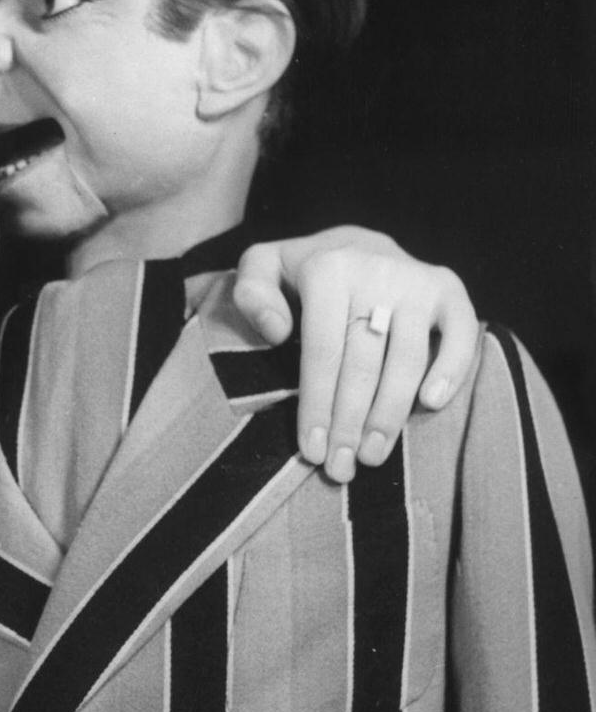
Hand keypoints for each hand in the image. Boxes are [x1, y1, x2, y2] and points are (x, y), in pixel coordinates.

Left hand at [233, 228, 478, 480]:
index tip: (312, 450)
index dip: (317, 405)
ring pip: (406, 358)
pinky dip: (451, 368)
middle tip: (340, 468)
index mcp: (328, 268)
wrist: (353, 243)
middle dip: (349, 423)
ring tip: (372, 454)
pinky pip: (460, 331)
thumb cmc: (300, 273)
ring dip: (390, 413)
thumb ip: (251, 292)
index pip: (322, 351)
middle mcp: (376, 270)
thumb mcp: (261, 268)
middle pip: (363, 363)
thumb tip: (278, 330)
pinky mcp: (448, 288)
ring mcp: (417, 279)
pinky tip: (432, 404)